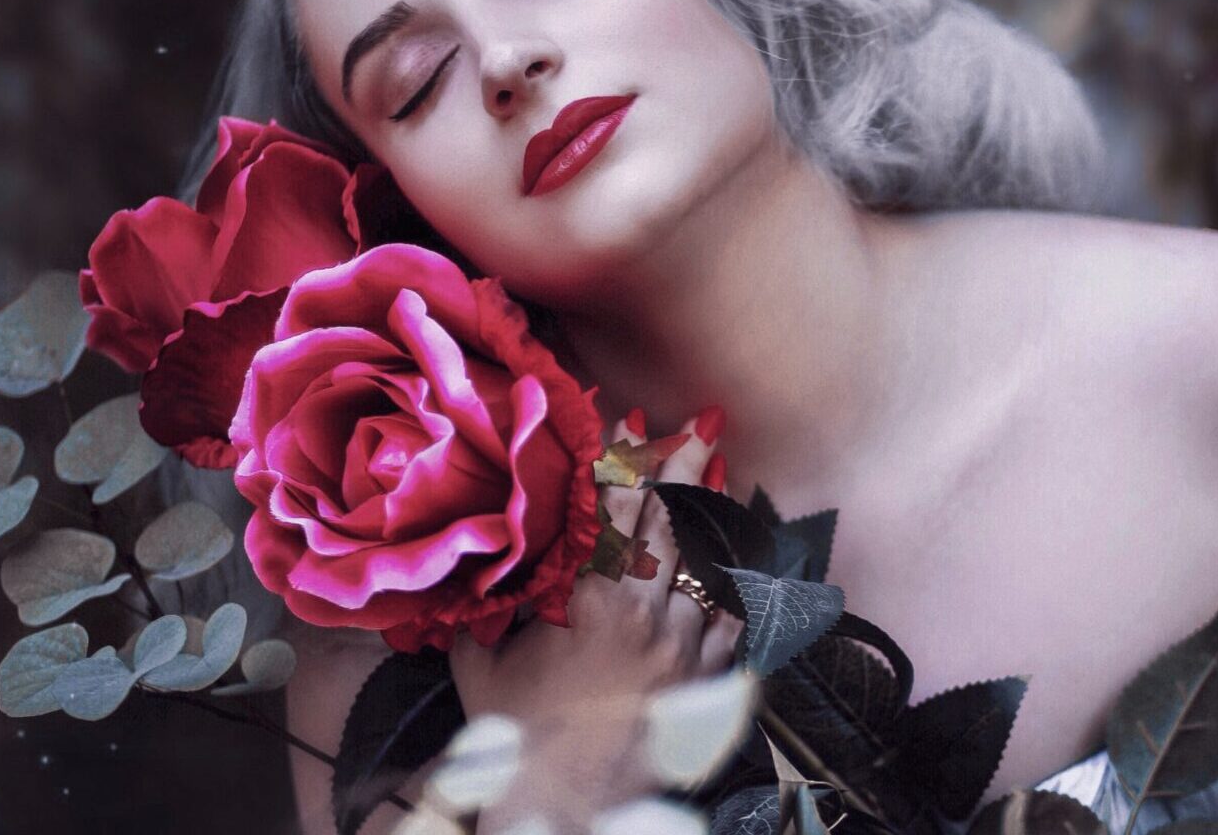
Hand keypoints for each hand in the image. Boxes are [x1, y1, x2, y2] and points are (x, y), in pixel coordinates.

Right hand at [446, 406, 744, 829]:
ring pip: (708, 560)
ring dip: (713, 510)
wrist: (566, 810)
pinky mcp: (706, 679)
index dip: (626, 462)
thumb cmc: (515, 738)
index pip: (616, 513)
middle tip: (703, 423)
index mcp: (591, 603)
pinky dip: (739, 574)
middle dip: (686, 466)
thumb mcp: (483, 660)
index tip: (632, 421)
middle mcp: (647, 616)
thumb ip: (485, 601)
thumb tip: (474, 552)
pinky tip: (743, 546)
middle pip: (672, 523)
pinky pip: (735, 613)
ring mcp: (684, 647)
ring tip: (723, 465)